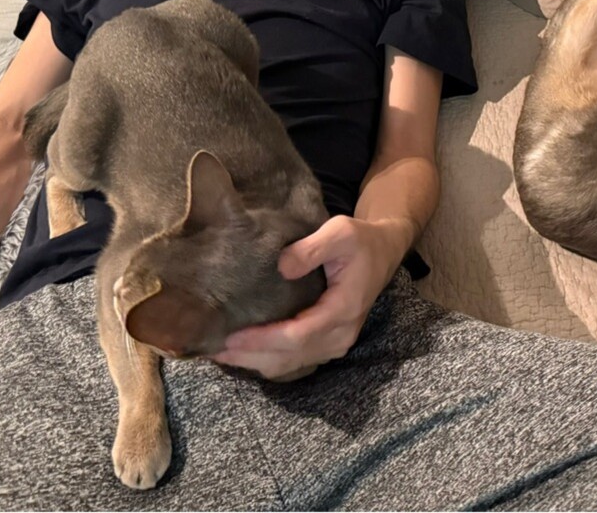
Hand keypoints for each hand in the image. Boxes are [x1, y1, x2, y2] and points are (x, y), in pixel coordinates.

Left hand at [210, 215, 409, 379]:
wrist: (384, 252)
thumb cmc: (361, 240)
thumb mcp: (340, 231)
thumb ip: (312, 248)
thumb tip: (281, 267)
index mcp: (344, 309)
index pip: (297, 336)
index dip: (263, 340)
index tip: (231, 338)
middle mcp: (340, 334)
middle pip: (290, 357)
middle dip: (250, 357)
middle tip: (212, 350)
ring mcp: (336, 342)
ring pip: (291, 363)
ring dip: (256, 361)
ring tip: (221, 353)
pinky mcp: (328, 342)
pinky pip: (295, 359)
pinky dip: (269, 358)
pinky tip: (245, 350)